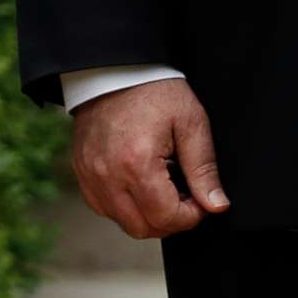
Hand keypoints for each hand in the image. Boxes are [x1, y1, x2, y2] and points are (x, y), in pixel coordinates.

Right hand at [70, 77, 229, 238]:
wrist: (113, 69)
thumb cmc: (155, 91)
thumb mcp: (190, 123)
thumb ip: (204, 169)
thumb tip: (216, 206)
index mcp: (137, 162)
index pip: (166, 217)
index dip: (191, 216)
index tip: (200, 199)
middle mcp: (107, 174)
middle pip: (142, 228)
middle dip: (169, 220)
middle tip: (183, 197)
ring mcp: (89, 173)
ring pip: (121, 221)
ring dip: (145, 215)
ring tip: (160, 188)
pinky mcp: (80, 169)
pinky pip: (101, 206)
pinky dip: (122, 206)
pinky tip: (137, 186)